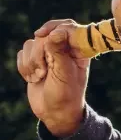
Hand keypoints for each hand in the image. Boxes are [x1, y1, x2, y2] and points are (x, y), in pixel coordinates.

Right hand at [17, 19, 89, 137]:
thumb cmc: (66, 94)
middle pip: (44, 35)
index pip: (67, 27)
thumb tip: (56, 32)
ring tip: (39, 77)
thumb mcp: (64, 73)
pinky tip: (32, 78)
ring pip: (31, 44)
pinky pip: (22, 54)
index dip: (54, 27)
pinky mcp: (35, 61)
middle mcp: (64, 48)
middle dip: (39, 53)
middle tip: (44, 72)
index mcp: (78, 49)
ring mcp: (48, 54)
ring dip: (31, 63)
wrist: (54, 112)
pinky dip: (24, 67)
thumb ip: (59, 52)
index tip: (41, 34)